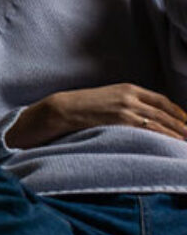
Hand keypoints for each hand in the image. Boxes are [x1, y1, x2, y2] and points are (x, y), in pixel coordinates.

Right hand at [6, 83, 186, 148]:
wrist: (59, 110)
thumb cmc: (80, 108)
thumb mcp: (106, 99)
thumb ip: (125, 105)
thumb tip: (142, 119)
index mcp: (128, 88)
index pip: (163, 101)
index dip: (179, 114)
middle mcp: (131, 96)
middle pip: (165, 112)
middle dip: (183, 126)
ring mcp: (125, 109)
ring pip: (160, 123)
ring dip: (177, 135)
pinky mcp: (120, 121)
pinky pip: (148, 131)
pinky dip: (163, 138)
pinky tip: (170, 146)